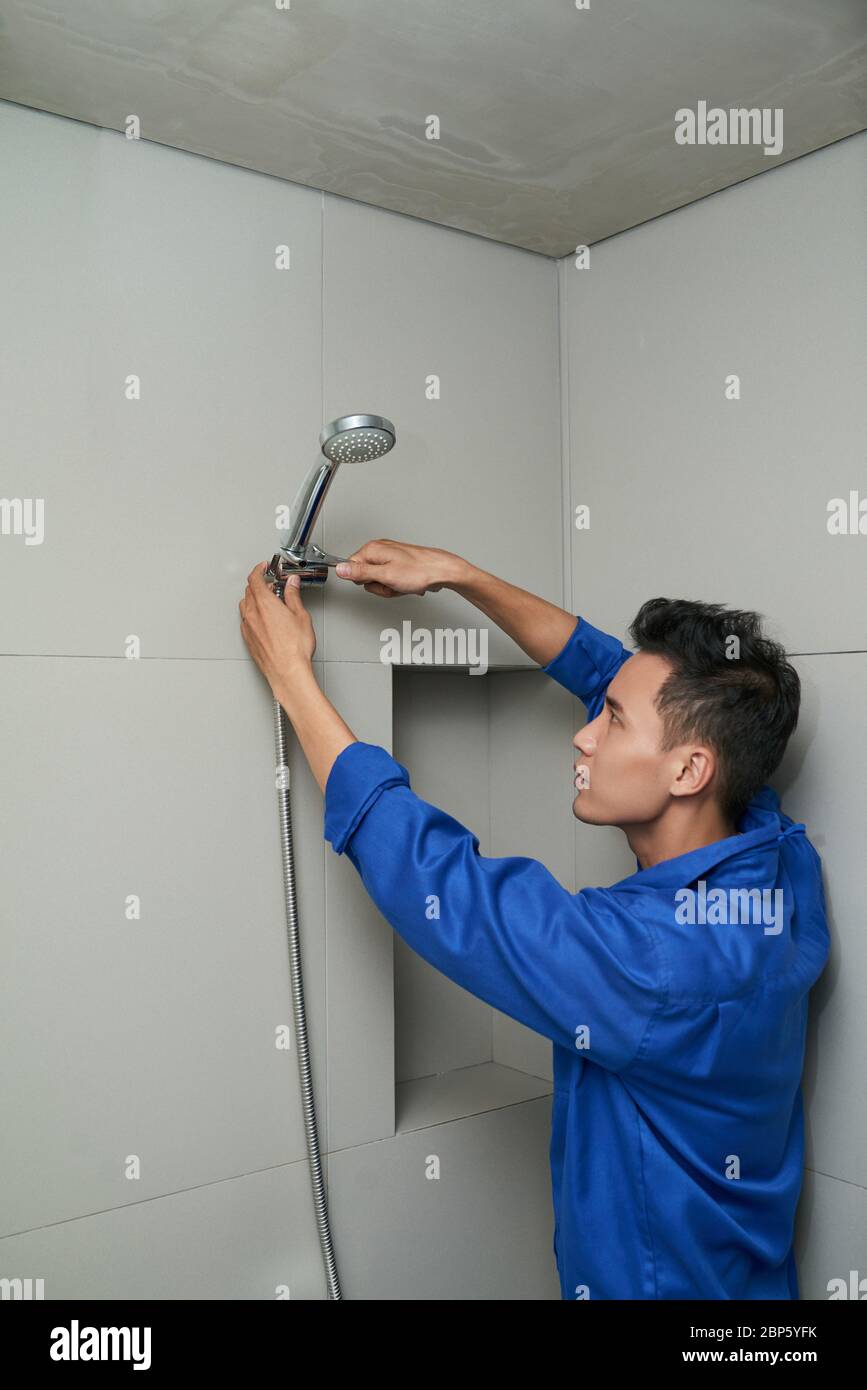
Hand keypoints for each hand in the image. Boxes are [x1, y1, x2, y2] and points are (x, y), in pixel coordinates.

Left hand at [239, 563, 315, 691]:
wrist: (287, 672)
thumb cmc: (294, 649)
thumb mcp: (301, 616)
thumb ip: (293, 596)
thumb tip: (292, 584)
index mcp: (265, 603)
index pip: (255, 578)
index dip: (259, 569)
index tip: (264, 567)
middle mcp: (252, 613)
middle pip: (249, 591)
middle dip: (259, 584)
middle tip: (272, 585)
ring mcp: (248, 627)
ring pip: (245, 605)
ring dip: (254, 599)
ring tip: (269, 602)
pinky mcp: (248, 639)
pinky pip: (246, 620)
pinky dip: (253, 614)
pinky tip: (265, 619)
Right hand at [335, 539, 461, 596]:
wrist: (442, 571)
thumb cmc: (419, 571)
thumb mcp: (385, 575)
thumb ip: (360, 572)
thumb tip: (340, 569)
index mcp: (373, 549)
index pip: (351, 568)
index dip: (362, 580)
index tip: (376, 581)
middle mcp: (380, 550)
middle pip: (365, 577)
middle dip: (379, 586)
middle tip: (391, 584)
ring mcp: (391, 558)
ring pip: (379, 581)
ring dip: (390, 588)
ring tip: (402, 584)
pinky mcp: (399, 565)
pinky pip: (390, 581)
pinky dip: (398, 586)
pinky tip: (407, 584)